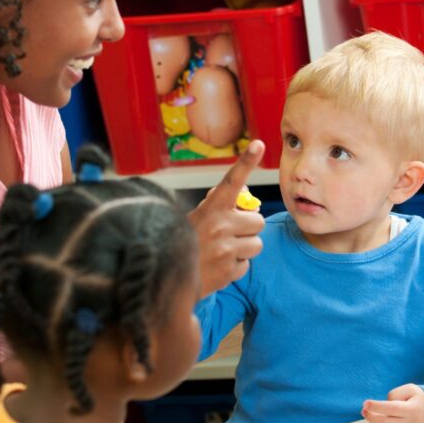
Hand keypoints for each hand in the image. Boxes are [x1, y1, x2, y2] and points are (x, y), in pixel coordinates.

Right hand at [189, 140, 266, 297]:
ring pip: (257, 244)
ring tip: (223, 250)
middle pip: (258, 222)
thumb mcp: (196, 217)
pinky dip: (236, 265)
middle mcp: (220, 226)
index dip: (246, 162)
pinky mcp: (229, 270)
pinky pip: (247, 264)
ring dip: (245, 247)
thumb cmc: (183, 242)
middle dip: (248, 228)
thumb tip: (245, 194)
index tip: (259, 145)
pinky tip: (218, 265)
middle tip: (229, 233)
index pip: (232, 181)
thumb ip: (219, 205)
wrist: (165, 277)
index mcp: (211, 208)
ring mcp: (226, 250)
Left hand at [362, 383, 423, 422]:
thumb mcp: (411, 389)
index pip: (389, 409)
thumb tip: (383, 404)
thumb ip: (395, 393)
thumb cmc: (420, 401)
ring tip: (373, 420)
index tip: (366, 403)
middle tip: (365, 411)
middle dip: (370, 417)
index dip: (375, 406)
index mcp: (412, 410)